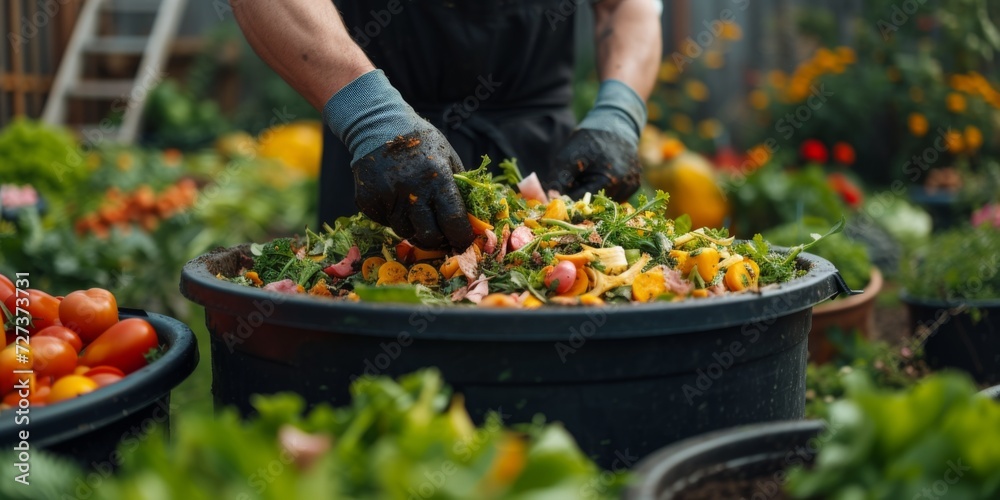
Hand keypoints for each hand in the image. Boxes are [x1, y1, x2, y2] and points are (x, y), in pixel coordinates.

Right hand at [323, 70, 473, 248]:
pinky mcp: (367, 201)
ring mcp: (387, 197)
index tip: (464, 241)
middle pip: (428, 236)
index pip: (453, 221)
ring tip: (416, 210)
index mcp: (437, 178)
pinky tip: (396, 199)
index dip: (461, 237)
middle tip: (441, 234)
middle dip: (438, 239)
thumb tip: (472, 218)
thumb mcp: (447, 156)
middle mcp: (411, 191)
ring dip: (414, 227)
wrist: (377, 125)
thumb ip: (458, 186)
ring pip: (404, 231)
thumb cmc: (420, 141)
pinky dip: (393, 217)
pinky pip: (385, 222)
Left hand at [550, 129, 641, 200]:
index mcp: (611, 180)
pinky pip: (614, 196)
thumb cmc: (588, 140)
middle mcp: (625, 187)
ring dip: (592, 194)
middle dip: (581, 196)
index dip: (568, 199)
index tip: (559, 193)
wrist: (615, 125)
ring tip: (588, 175)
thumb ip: (558, 180)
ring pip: (604, 203)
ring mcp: (631, 187)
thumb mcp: (568, 156)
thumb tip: (550, 200)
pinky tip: (600, 175)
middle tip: (575, 180)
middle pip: (595, 205)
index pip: (583, 202)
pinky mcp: (634, 185)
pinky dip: (603, 190)